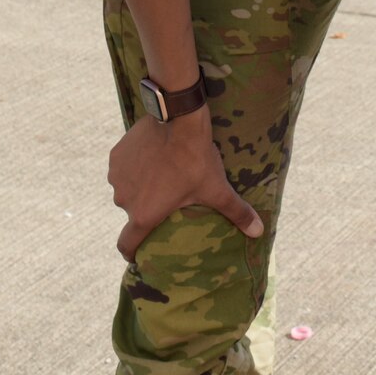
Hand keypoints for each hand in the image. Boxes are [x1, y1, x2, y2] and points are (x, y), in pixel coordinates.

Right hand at [108, 109, 262, 261]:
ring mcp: (117, 176)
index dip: (131, 253)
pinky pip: (122, 167)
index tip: (138, 254)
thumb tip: (259, 232)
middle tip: (165, 198)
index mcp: (144, 214)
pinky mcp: (116, 155)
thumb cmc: (196, 160)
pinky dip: (133, 167)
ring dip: (138, 187)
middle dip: (146, 208)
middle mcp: (124, 199)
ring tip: (160, 175)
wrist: (179, 119)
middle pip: (132, 212)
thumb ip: (236, 213)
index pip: (126, 245)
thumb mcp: (217, 189)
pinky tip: (150, 158)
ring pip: (126, 188)